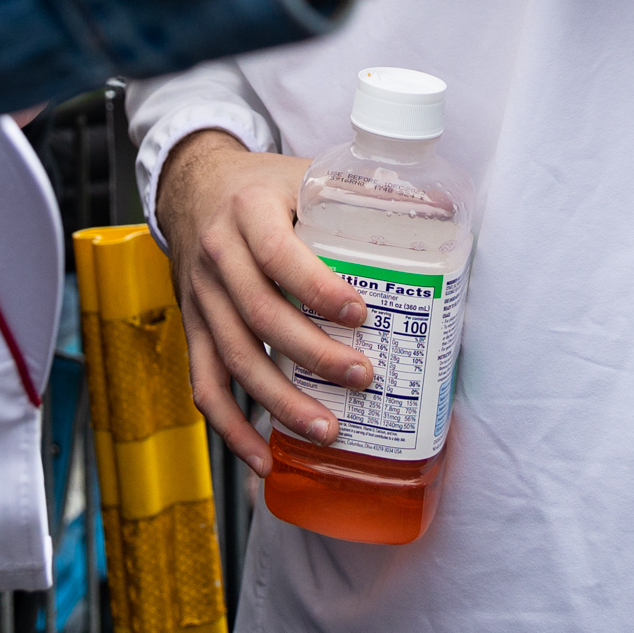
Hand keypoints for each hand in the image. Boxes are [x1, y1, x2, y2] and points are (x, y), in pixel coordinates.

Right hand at [158, 130, 370, 475]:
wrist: (193, 188)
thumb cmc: (260, 186)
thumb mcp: (303, 174)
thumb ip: (359, 193)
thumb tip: (441, 208)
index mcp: (248, 211)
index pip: (280, 254)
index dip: (319, 289)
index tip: (361, 313)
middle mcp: (218, 255)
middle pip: (261, 315)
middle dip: (314, 355)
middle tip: (362, 377)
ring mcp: (201, 298)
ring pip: (235, 358)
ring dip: (280, 402)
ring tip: (327, 429)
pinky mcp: (194, 329)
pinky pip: (206, 386)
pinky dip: (232, 429)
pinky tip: (264, 458)